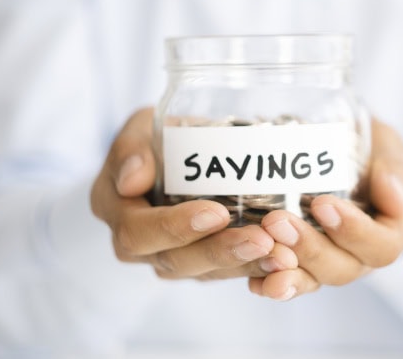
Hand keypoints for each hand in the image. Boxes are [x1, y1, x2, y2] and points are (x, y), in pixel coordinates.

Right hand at [90, 108, 297, 279]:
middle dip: (221, 252)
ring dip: (246, 265)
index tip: (215, 214)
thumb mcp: (137, 129)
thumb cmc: (154, 138)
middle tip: (262, 240)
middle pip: (176, 261)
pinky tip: (287, 262)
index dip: (176, 227)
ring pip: (206, 273)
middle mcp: (140, 245)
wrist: (176, 153)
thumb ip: (131, 149)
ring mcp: (172, 257)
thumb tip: (132, 178)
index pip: (139, 232)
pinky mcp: (203, 263)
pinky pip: (228, 272)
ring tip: (282, 255)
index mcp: (115, 211)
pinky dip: (258, 268)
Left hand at [250, 118, 402, 299]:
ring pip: (313, 279)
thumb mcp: (392, 154)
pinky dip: (270, 281)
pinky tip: (253, 281)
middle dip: (308, 247)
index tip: (323, 204)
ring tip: (262, 252)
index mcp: (390, 234)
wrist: (371, 180)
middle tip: (277, 222)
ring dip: (286, 270)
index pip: (380, 245)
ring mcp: (332, 265)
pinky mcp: (305, 266)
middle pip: (340, 268)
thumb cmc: (382, 164)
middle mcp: (361, 259)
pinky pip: (290, 280)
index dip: (353, 231)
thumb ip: (394, 169)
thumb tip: (391, 189)